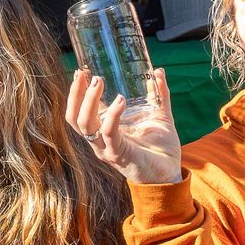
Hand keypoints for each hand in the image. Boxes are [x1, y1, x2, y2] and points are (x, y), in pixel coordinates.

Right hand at [64, 66, 183, 185]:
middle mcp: (99, 140)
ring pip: (85, 124)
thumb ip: (158, 94)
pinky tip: (120, 100)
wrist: (170, 173)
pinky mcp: (117, 154)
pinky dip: (112, 115)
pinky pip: (109, 132)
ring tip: (98, 82)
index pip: (79, 111)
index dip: (76, 92)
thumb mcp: (159, 115)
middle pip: (74, 117)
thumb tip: (158, 71)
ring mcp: (106, 148)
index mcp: (103, 130)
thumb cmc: (161, 148)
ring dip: (88, 101)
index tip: (80, 71)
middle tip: (85, 74)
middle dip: (75, 94)